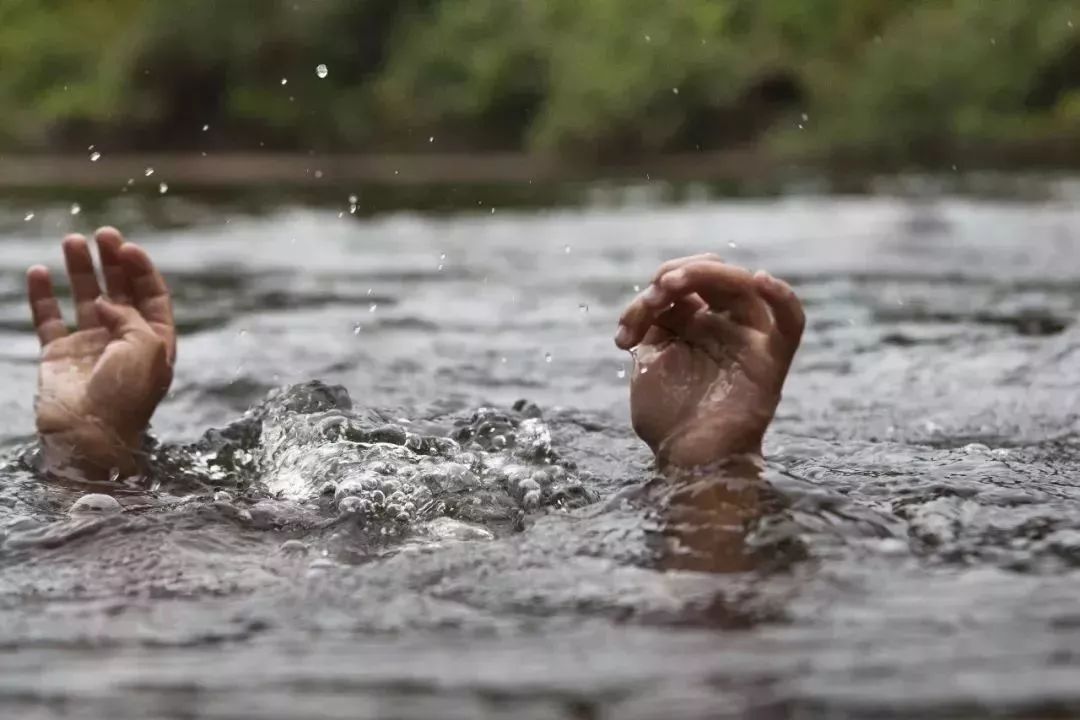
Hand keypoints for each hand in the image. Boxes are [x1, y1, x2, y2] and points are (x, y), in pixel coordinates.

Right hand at [28, 227, 175, 478]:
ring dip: (80, 269)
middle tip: (103, 234)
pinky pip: (49, 319)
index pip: (151, 296)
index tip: (127, 247)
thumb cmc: (126, 395)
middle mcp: (123, 342)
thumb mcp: (147, 348)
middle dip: (112, 261)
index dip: (141, 269)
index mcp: (154, 342)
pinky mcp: (58, 356)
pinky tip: (41, 272)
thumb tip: (109, 303)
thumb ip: (133, 316)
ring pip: (85, 299)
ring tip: (72, 240)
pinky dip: (44, 296)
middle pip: (120, 291)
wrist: (89, 436)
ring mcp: (90, 348)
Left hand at [615, 255, 802, 470]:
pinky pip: (791, 322)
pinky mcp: (772, 360)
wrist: (688, 461)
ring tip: (668, 286)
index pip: (679, 288)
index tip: (624, 335)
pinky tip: (760, 280)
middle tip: (651, 298)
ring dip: (704, 273)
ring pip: (741, 285)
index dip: (648, 298)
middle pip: (710, 275)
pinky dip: (782, 297)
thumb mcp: (648, 364)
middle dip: (673, 276)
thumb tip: (656, 299)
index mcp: (692, 326)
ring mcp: (748, 339)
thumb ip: (654, 327)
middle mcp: (723, 326)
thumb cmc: (667, 421)